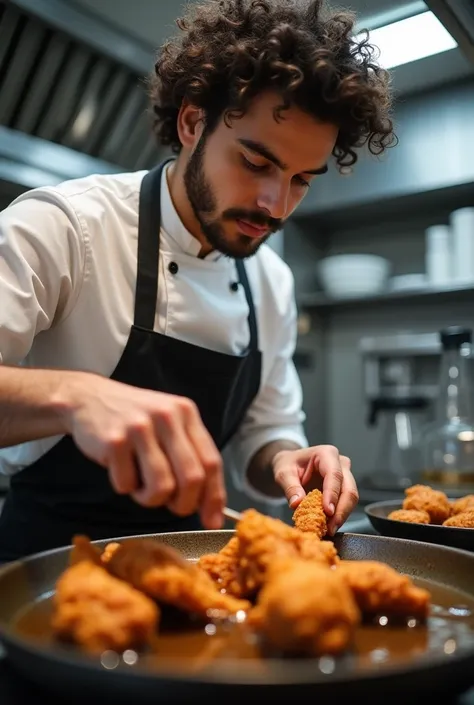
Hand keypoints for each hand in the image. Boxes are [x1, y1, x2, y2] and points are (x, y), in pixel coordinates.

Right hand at [61, 372, 225, 528]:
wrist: (89, 398)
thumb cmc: (134, 420)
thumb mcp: (168, 425)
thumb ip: (189, 457)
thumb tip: (210, 509)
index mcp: (186, 413)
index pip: (211, 462)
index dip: (214, 497)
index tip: (212, 521)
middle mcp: (167, 417)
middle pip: (191, 478)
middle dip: (183, 504)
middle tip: (171, 506)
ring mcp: (140, 427)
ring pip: (161, 486)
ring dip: (151, 499)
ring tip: (140, 485)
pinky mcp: (114, 441)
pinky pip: (127, 485)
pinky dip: (124, 487)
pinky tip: (120, 469)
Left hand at [272, 445, 358, 534]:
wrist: (291, 464)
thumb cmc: (288, 464)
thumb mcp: (283, 473)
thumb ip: (290, 487)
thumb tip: (297, 503)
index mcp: (326, 454)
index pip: (334, 475)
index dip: (332, 494)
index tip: (328, 511)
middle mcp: (340, 463)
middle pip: (349, 488)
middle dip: (341, 510)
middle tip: (330, 528)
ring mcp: (345, 475)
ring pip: (351, 498)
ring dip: (341, 516)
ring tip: (328, 530)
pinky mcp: (344, 488)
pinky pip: (345, 503)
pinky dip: (338, 516)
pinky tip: (328, 526)